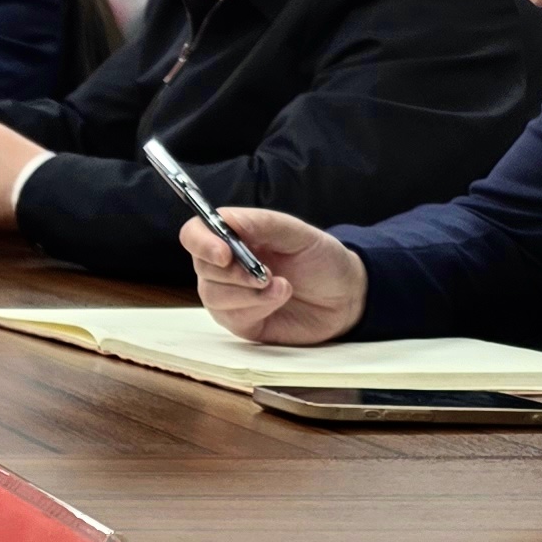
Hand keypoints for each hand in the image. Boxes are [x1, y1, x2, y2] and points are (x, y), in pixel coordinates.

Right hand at [188, 206, 367, 345]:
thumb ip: (260, 223)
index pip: (195, 234)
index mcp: (233, 236)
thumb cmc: (321, 260)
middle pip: (202, 267)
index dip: (201, 243)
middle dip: (234, 273)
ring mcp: (230, 295)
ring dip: (249, 293)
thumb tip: (225, 220)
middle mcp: (224, 265)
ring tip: (283, 287)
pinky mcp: (241, 321)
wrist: (347, 297)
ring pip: (212, 295)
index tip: (224, 254)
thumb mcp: (297, 233)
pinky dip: (257, 308)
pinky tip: (279, 299)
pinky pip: (231, 317)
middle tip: (267, 273)